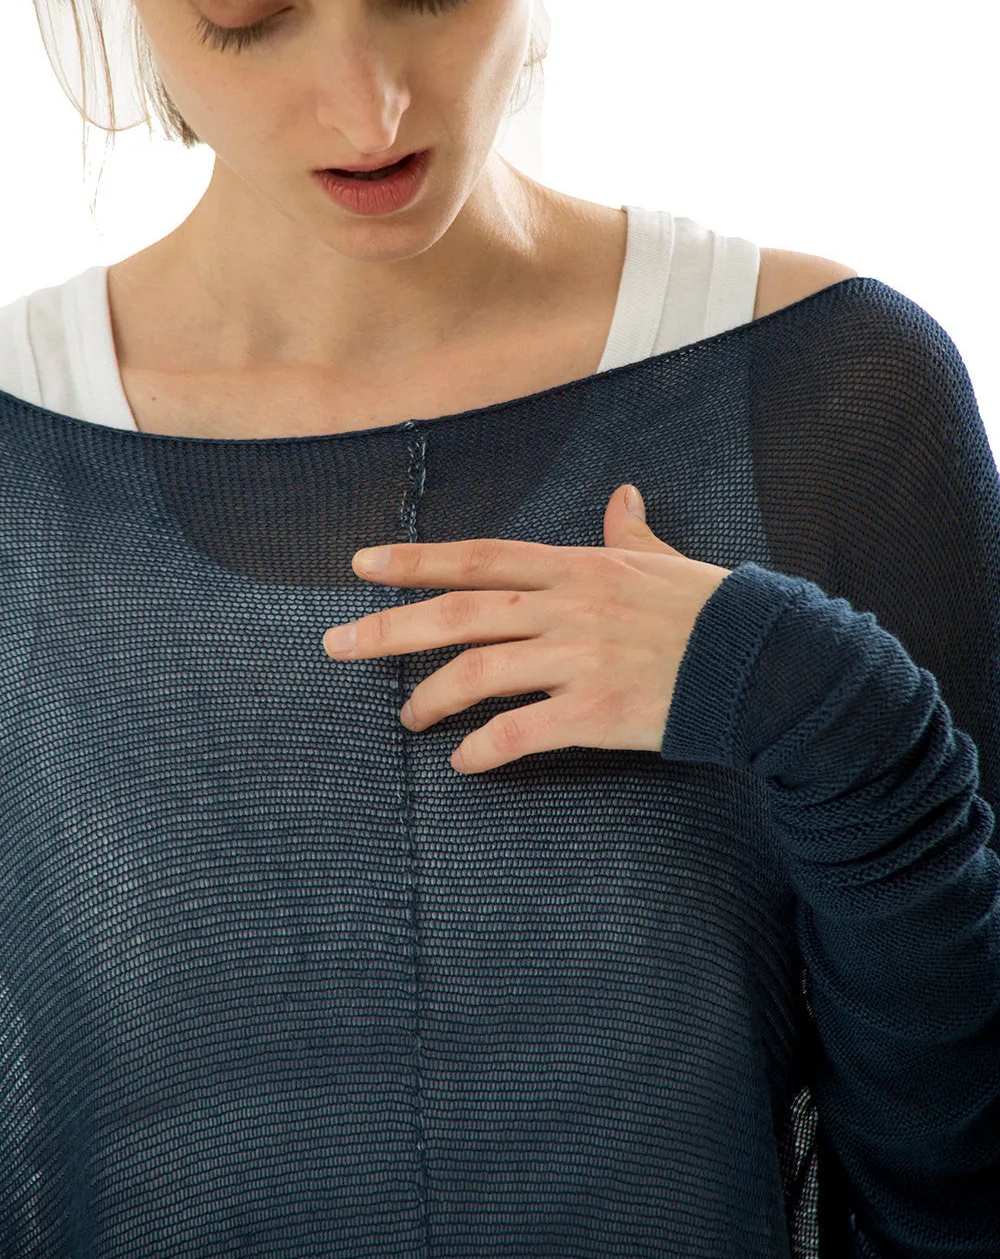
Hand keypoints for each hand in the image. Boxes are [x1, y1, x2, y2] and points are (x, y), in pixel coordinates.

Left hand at [322, 485, 731, 774]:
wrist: (766, 664)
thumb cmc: (713, 610)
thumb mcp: (665, 559)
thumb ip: (630, 531)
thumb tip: (622, 495)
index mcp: (578, 566)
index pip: (480, 557)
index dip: (417, 559)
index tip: (361, 564)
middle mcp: (568, 606)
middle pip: (459, 612)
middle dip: (389, 627)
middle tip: (336, 644)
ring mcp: (580, 658)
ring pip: (479, 672)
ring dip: (431, 695)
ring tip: (407, 715)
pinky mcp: (597, 710)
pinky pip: (521, 731)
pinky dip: (485, 750)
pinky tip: (464, 764)